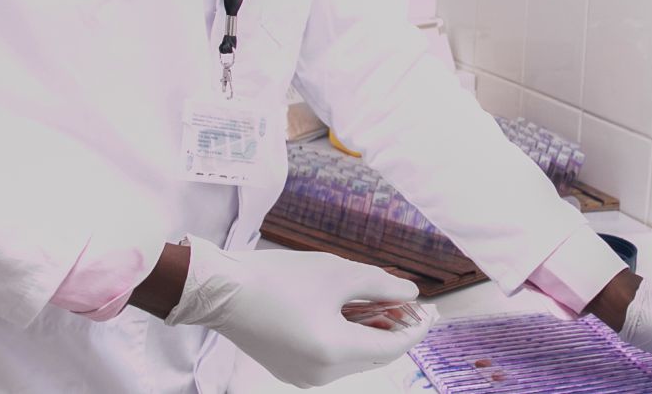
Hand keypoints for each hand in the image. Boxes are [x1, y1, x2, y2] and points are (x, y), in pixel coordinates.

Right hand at [164, 236, 425, 387]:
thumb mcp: (338, 274)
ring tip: (376, 302)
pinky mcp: (288, 369)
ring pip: (352, 358)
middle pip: (373, 356)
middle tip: (404, 302)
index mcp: (336, 352)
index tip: (430, 310)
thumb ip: (381, 285)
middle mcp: (322, 374)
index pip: (392, 348)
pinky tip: (346, 313)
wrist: (222, 290)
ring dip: (368, 333)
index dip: (415, 328)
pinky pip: (330, 358)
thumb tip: (410, 295)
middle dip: (392, 329)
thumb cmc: (280, 278)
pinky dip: (345, 338)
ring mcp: (303, 377)